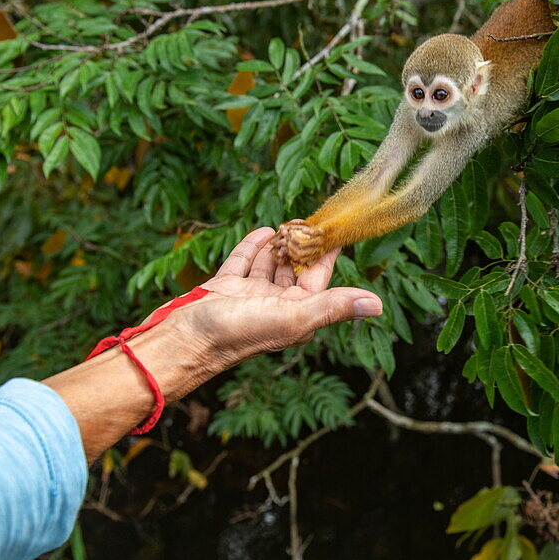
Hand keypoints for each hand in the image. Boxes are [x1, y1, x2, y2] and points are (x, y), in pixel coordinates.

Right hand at [45, 227, 379, 461]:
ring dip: (281, 245)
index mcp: (296, 315)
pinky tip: (264, 231)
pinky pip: (243, 262)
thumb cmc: (235, 334)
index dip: (328, 254)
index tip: (336, 228)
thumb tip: (378, 305)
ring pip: (271, 265)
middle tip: (310, 219)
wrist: (181, 341)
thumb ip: (333, 307)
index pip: (320, 278)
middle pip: (296, 270)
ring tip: (290, 223)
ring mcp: (248, 297)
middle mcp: (275, 306)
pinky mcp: (223, 288)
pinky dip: (254, 247)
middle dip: (304, 246)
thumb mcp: (291, 317)